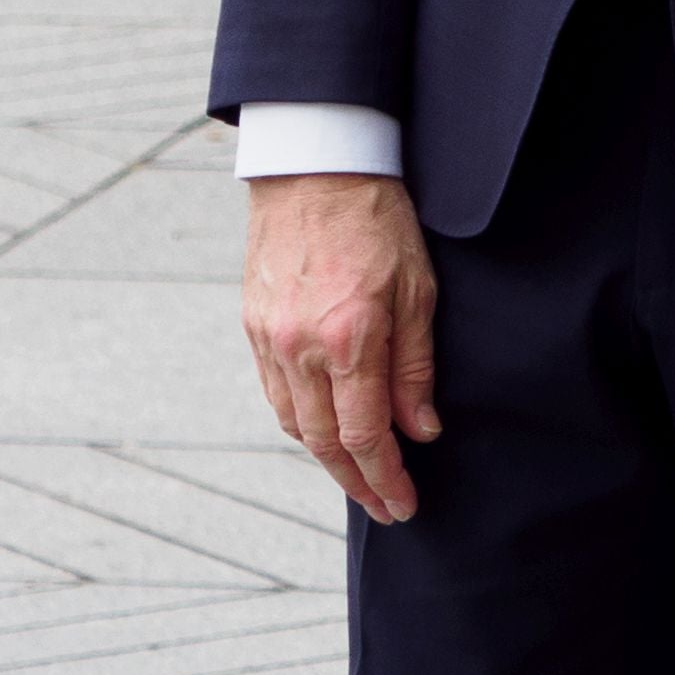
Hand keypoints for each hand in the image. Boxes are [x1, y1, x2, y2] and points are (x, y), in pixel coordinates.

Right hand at [244, 171, 441, 524]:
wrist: (314, 166)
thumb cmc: (377, 219)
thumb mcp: (418, 288)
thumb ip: (416, 366)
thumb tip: (420, 430)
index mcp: (349, 338)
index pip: (365, 436)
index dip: (386, 478)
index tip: (404, 504)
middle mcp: (301, 348)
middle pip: (325, 443)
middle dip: (358, 484)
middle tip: (385, 508)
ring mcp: (270, 339)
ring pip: (294, 424)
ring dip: (326, 459)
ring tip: (359, 477)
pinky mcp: (254, 326)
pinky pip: (274, 394)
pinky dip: (299, 422)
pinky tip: (323, 429)